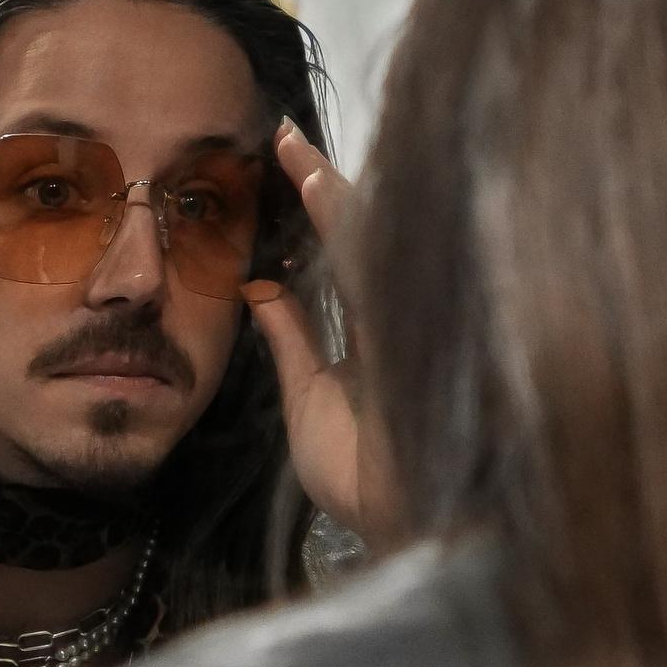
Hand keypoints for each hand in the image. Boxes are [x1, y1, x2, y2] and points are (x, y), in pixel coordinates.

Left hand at [241, 120, 398, 546]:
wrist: (400, 535)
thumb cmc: (362, 478)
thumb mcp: (309, 398)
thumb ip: (291, 340)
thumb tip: (258, 286)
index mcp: (375, 330)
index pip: (343, 251)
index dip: (316, 203)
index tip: (283, 154)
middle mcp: (395, 320)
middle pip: (361, 234)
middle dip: (320, 180)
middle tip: (281, 131)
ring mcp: (406, 327)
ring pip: (371, 242)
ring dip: (330, 192)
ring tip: (291, 148)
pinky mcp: (407, 339)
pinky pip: (373, 270)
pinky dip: (345, 227)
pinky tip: (319, 187)